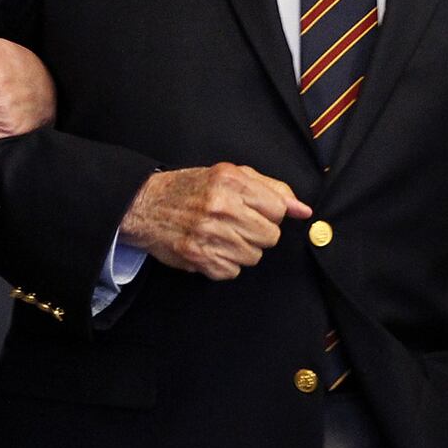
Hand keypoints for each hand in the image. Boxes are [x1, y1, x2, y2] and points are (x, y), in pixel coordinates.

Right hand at [119, 163, 310, 280]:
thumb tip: (303, 210)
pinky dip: (224, 263)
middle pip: (269, 236)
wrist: (143, 205)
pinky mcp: (200, 258)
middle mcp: (220, 206)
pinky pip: (232, 271)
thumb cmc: (190, 188)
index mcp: (231, 181)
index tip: (253, 210)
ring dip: (240, 249)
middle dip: (256, 232)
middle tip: (235, 223)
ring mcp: (209, 234)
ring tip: (220, 235)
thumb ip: (271, 189)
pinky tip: (210, 247)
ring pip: (253, 256)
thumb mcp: (229, 175)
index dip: (268, 213)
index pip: (278, 210)